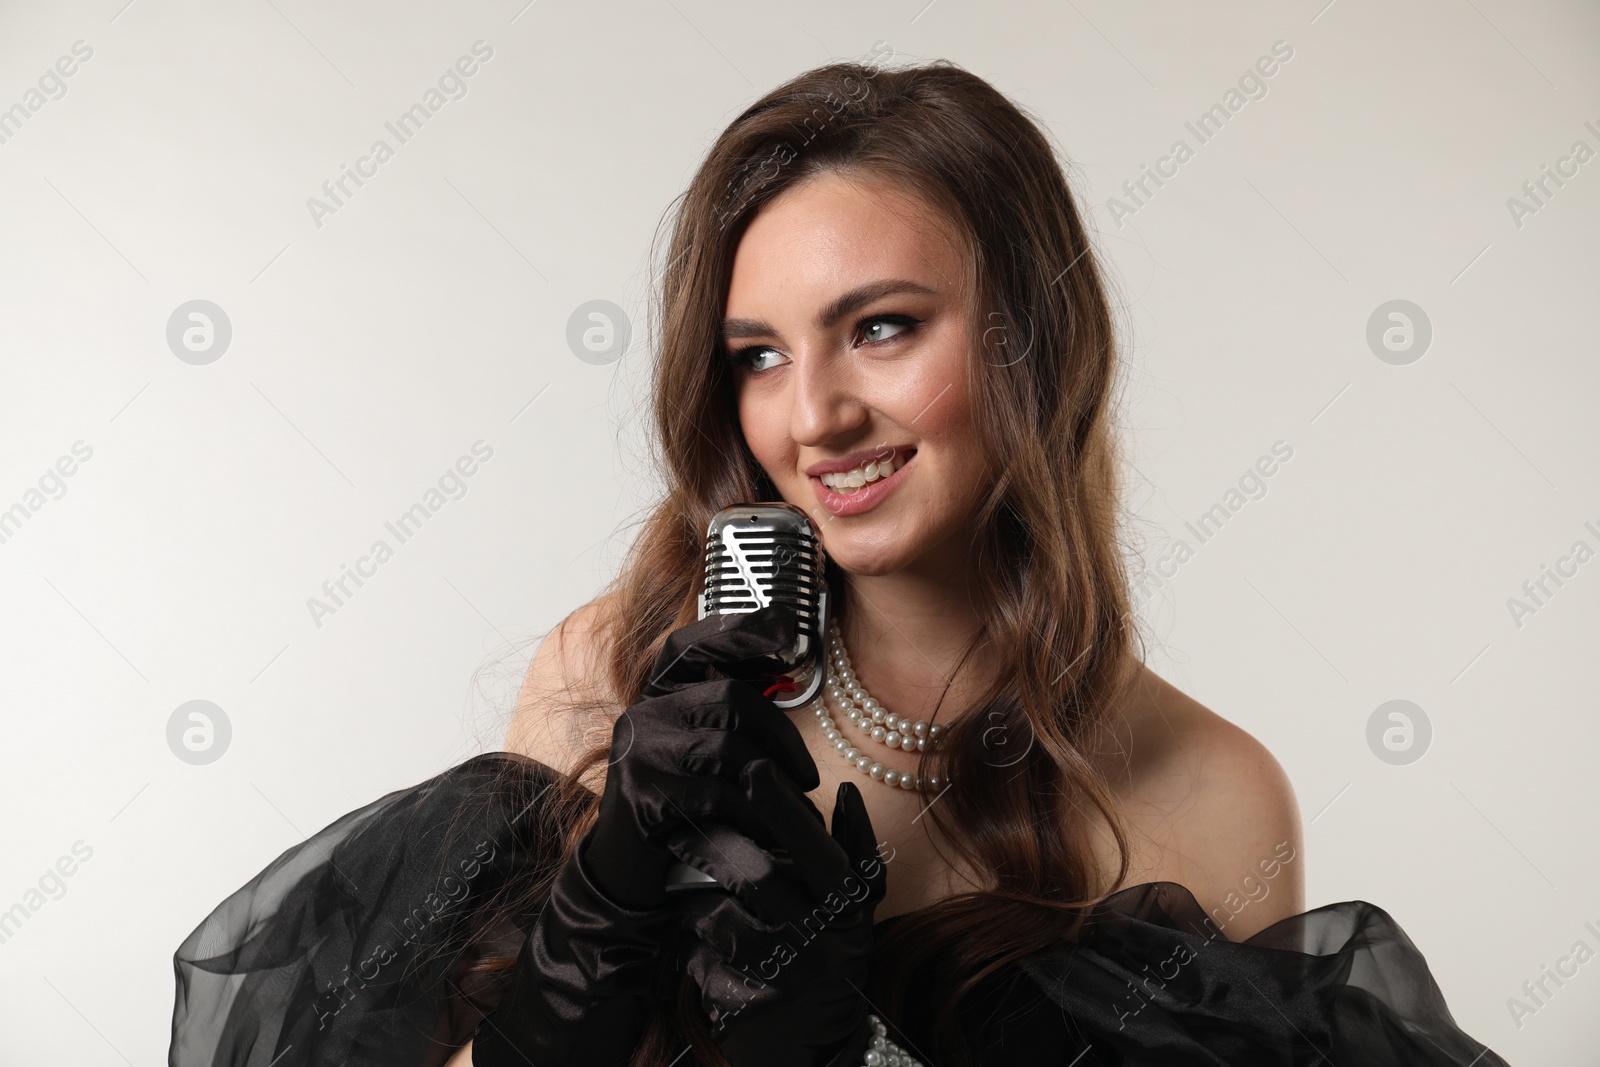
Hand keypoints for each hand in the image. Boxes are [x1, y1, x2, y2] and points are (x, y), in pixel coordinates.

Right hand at [472, 604, 820, 1066]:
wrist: (628, 878)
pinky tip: (767, 836)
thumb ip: (736, 715)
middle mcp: (643, 713)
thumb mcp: (707, 757)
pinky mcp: (640, 797)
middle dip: (782, 736)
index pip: (693, 642)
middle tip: (807, 778)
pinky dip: (751, 818)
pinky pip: (712, 797)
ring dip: (774, 783)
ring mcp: (637, 753)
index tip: (788, 631)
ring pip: (726, 749)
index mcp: (660, 695)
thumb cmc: (682, 813)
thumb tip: (791, 664)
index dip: (739, 628)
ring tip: (797, 810)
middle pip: (728, 698)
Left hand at [675, 780, 888, 1066]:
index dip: (784, 807)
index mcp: (850, 901)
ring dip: (694, 898)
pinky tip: (692, 934)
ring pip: (722, 919)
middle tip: (679, 826)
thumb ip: (855, 846)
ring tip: (683, 887)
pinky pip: (706, 960)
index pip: (816, 847)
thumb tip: (845, 791)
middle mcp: (828, 937)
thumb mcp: (855, 900)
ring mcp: (792, 973)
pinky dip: (693, 941)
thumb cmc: (829, 946)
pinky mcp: (758, 1003)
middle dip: (713, 844)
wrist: (819, 1040)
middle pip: (759, 876)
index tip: (752, 767)